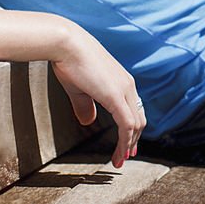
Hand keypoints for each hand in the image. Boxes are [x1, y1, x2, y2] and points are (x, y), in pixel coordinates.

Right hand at [51, 28, 144, 168]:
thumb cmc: (69, 60)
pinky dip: (125, 141)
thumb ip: (86, 106)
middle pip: (138, 118)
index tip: (127, 144)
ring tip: (120, 160)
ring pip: (135, 124)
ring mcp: (124, 89)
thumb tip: (88, 121)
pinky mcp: (116, 96)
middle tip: (125, 156)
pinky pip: (127, 124)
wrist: (66, 43)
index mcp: (120, 81)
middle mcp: (127, 85)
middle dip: (132, 139)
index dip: (131, 129)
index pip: (133, 109)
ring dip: (129, 144)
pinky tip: (120, 152)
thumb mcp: (79, 88)